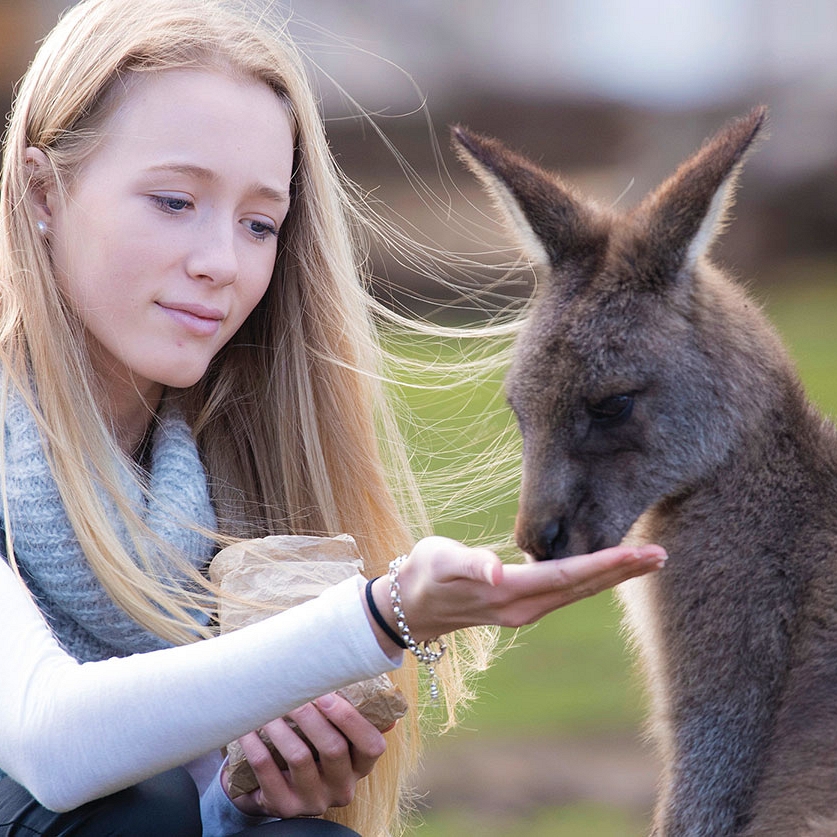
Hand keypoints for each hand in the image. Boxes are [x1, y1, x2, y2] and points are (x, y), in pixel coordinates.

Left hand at [225, 694, 386, 817]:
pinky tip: (247, 729)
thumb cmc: (310, 749)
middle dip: (310, 715)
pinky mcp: (284, 807)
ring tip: (267, 706)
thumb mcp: (335, 739)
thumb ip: (351, 717)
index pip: (371, 746)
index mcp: (360, 766)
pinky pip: (267, 772)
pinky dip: (256, 745)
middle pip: (333, 748)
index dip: (351, 720)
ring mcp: (313, 800)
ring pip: (299, 757)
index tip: (327, 695)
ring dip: (281, 726)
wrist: (275, 789)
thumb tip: (370, 685)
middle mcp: (341, 787)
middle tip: (291, 693)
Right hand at [367, 536, 666, 647]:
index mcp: (509, 592)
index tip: (639, 553)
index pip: (567, 576)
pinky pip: (567, 592)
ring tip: (646, 560)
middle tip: (661, 554)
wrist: (411, 605)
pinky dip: (593, 578)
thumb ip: (469, 563)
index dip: (604, 564)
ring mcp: (525, 611)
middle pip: (583, 587)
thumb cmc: (424, 573)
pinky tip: (607, 568)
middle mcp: (524, 607)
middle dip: (622, 571)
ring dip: (614, 576)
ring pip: (579, 592)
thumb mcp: (439, 562)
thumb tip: (497, 568)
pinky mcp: (523, 606)